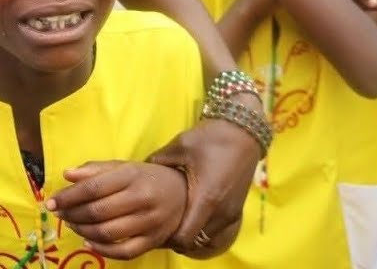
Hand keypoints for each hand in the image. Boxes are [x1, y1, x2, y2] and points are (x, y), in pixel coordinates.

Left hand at [48, 161, 187, 259]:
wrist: (185, 194)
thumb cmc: (147, 178)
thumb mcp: (123, 166)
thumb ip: (95, 169)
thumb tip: (67, 174)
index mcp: (131, 176)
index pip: (93, 188)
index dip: (68, 197)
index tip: (50, 202)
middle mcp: (141, 199)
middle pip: (98, 211)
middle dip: (71, 214)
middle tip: (58, 214)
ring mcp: (150, 222)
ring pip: (108, 233)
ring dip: (83, 230)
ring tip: (72, 224)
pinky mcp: (154, 241)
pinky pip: (124, 252)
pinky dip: (102, 250)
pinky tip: (88, 241)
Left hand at [148, 114, 257, 257]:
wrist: (242, 134)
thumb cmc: (209, 139)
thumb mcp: (178, 147)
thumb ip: (155, 161)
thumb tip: (133, 171)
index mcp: (206, 198)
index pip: (185, 238)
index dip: (167, 238)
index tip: (152, 227)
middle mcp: (221, 212)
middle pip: (194, 242)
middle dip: (176, 238)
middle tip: (159, 225)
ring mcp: (231, 213)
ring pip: (206, 238)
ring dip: (190, 234)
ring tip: (173, 219)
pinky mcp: (237, 211)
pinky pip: (216, 231)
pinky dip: (202, 229)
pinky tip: (189, 214)